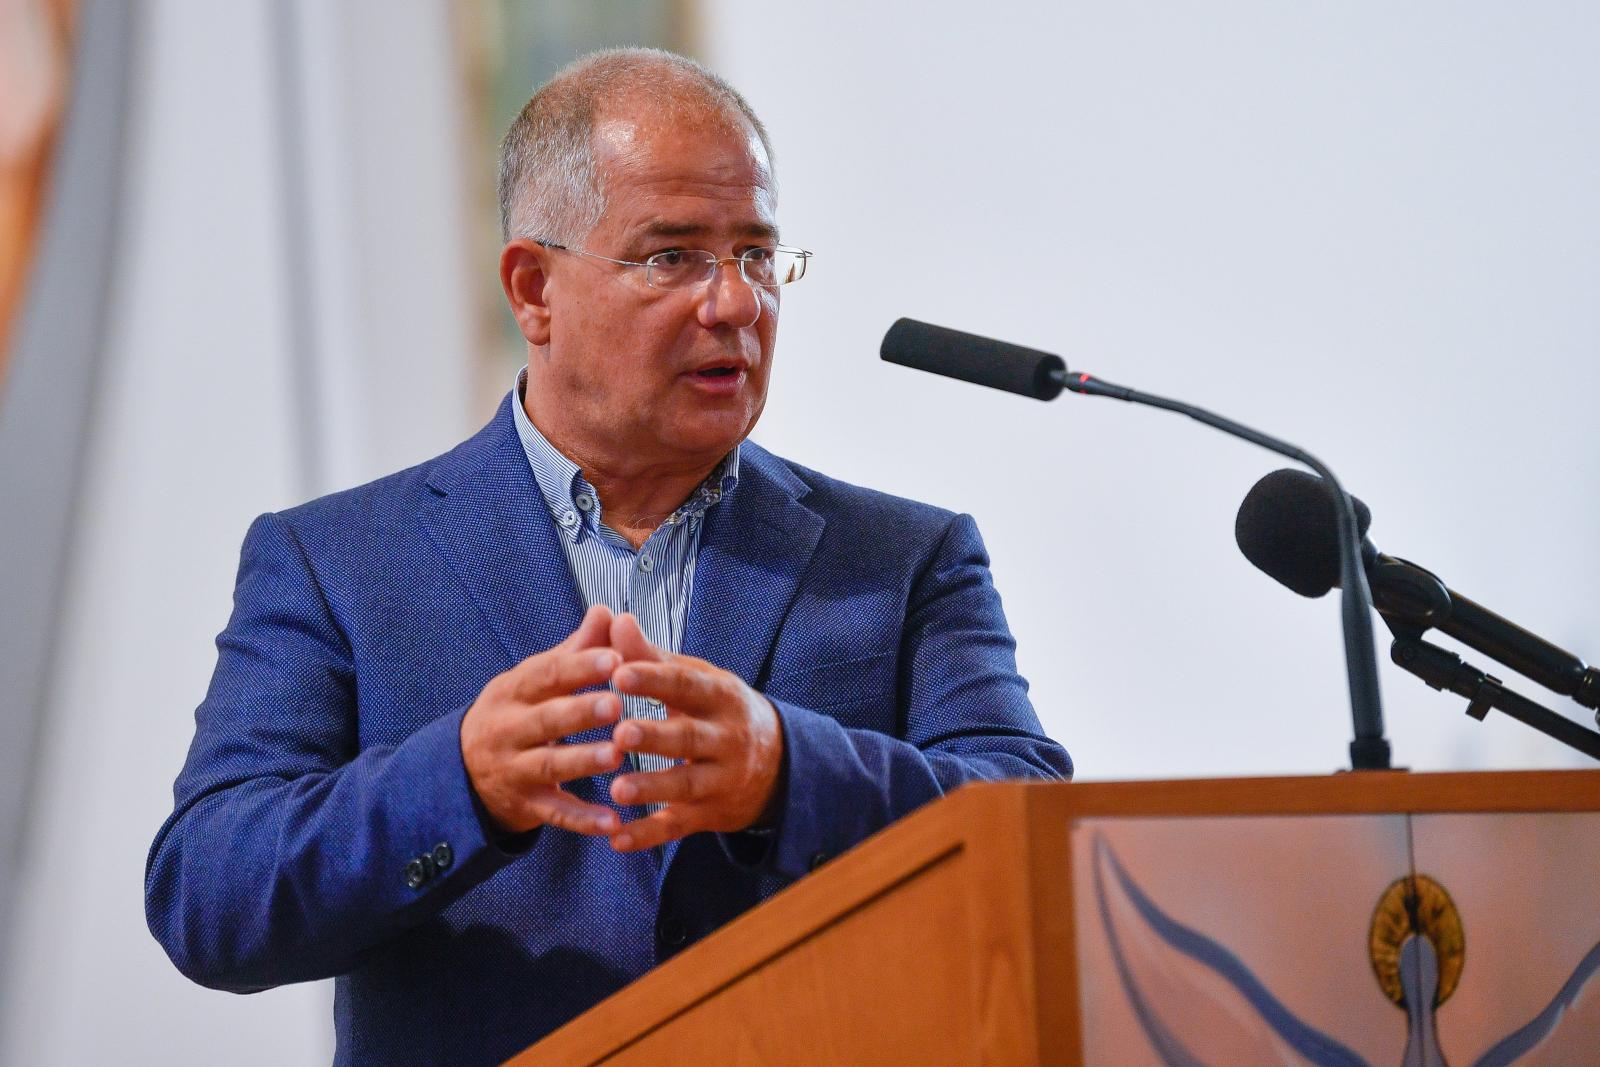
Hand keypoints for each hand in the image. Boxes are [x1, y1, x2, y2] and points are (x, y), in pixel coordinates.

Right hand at [460, 604, 625, 835]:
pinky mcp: (525, 805)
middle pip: (546, 719)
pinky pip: (555, 814)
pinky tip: (614, 823)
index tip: (615, 658)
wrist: (463, 769)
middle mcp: (509, 729)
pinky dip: (583, 820)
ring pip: (549, 765)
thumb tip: (607, 611)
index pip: (548, 674)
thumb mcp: (536, 679)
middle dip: (580, 712)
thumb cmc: (518, 712)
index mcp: (516, 690)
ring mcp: (514, 769)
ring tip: (617, 756)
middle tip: (617, 704)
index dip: (580, 666)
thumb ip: (575, 650)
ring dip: (583, 761)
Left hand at [605, 613, 783, 850]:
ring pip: (686, 784)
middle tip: (620, 734)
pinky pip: (678, 826)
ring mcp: (720, 779)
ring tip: (617, 789)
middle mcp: (725, 737)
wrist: (777, 762)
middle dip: (656, 737)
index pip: (685, 684)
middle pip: (689, 737)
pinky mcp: (710, 814)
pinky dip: (648, 835)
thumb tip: (615, 619)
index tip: (619, 673)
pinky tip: (617, 839)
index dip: (653, 679)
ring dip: (652, 788)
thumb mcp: (695, 679)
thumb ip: (650, 656)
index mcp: (719, 696)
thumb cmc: (717, 710)